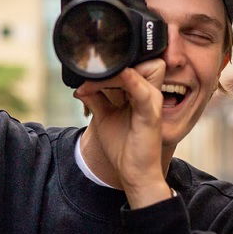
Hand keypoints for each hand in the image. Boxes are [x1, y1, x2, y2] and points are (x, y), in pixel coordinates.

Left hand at [74, 59, 172, 207]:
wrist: (133, 173)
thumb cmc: (123, 146)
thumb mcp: (103, 117)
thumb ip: (94, 98)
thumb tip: (79, 85)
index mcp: (140, 91)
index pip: (132, 63)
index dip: (112, 62)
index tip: (87, 70)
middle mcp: (149, 92)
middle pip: (139, 60)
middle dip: (114, 64)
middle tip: (89, 75)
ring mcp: (153, 101)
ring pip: (139, 69)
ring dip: (111, 73)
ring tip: (89, 85)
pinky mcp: (151, 113)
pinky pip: (141, 90)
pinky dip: (124, 81)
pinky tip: (99, 84)